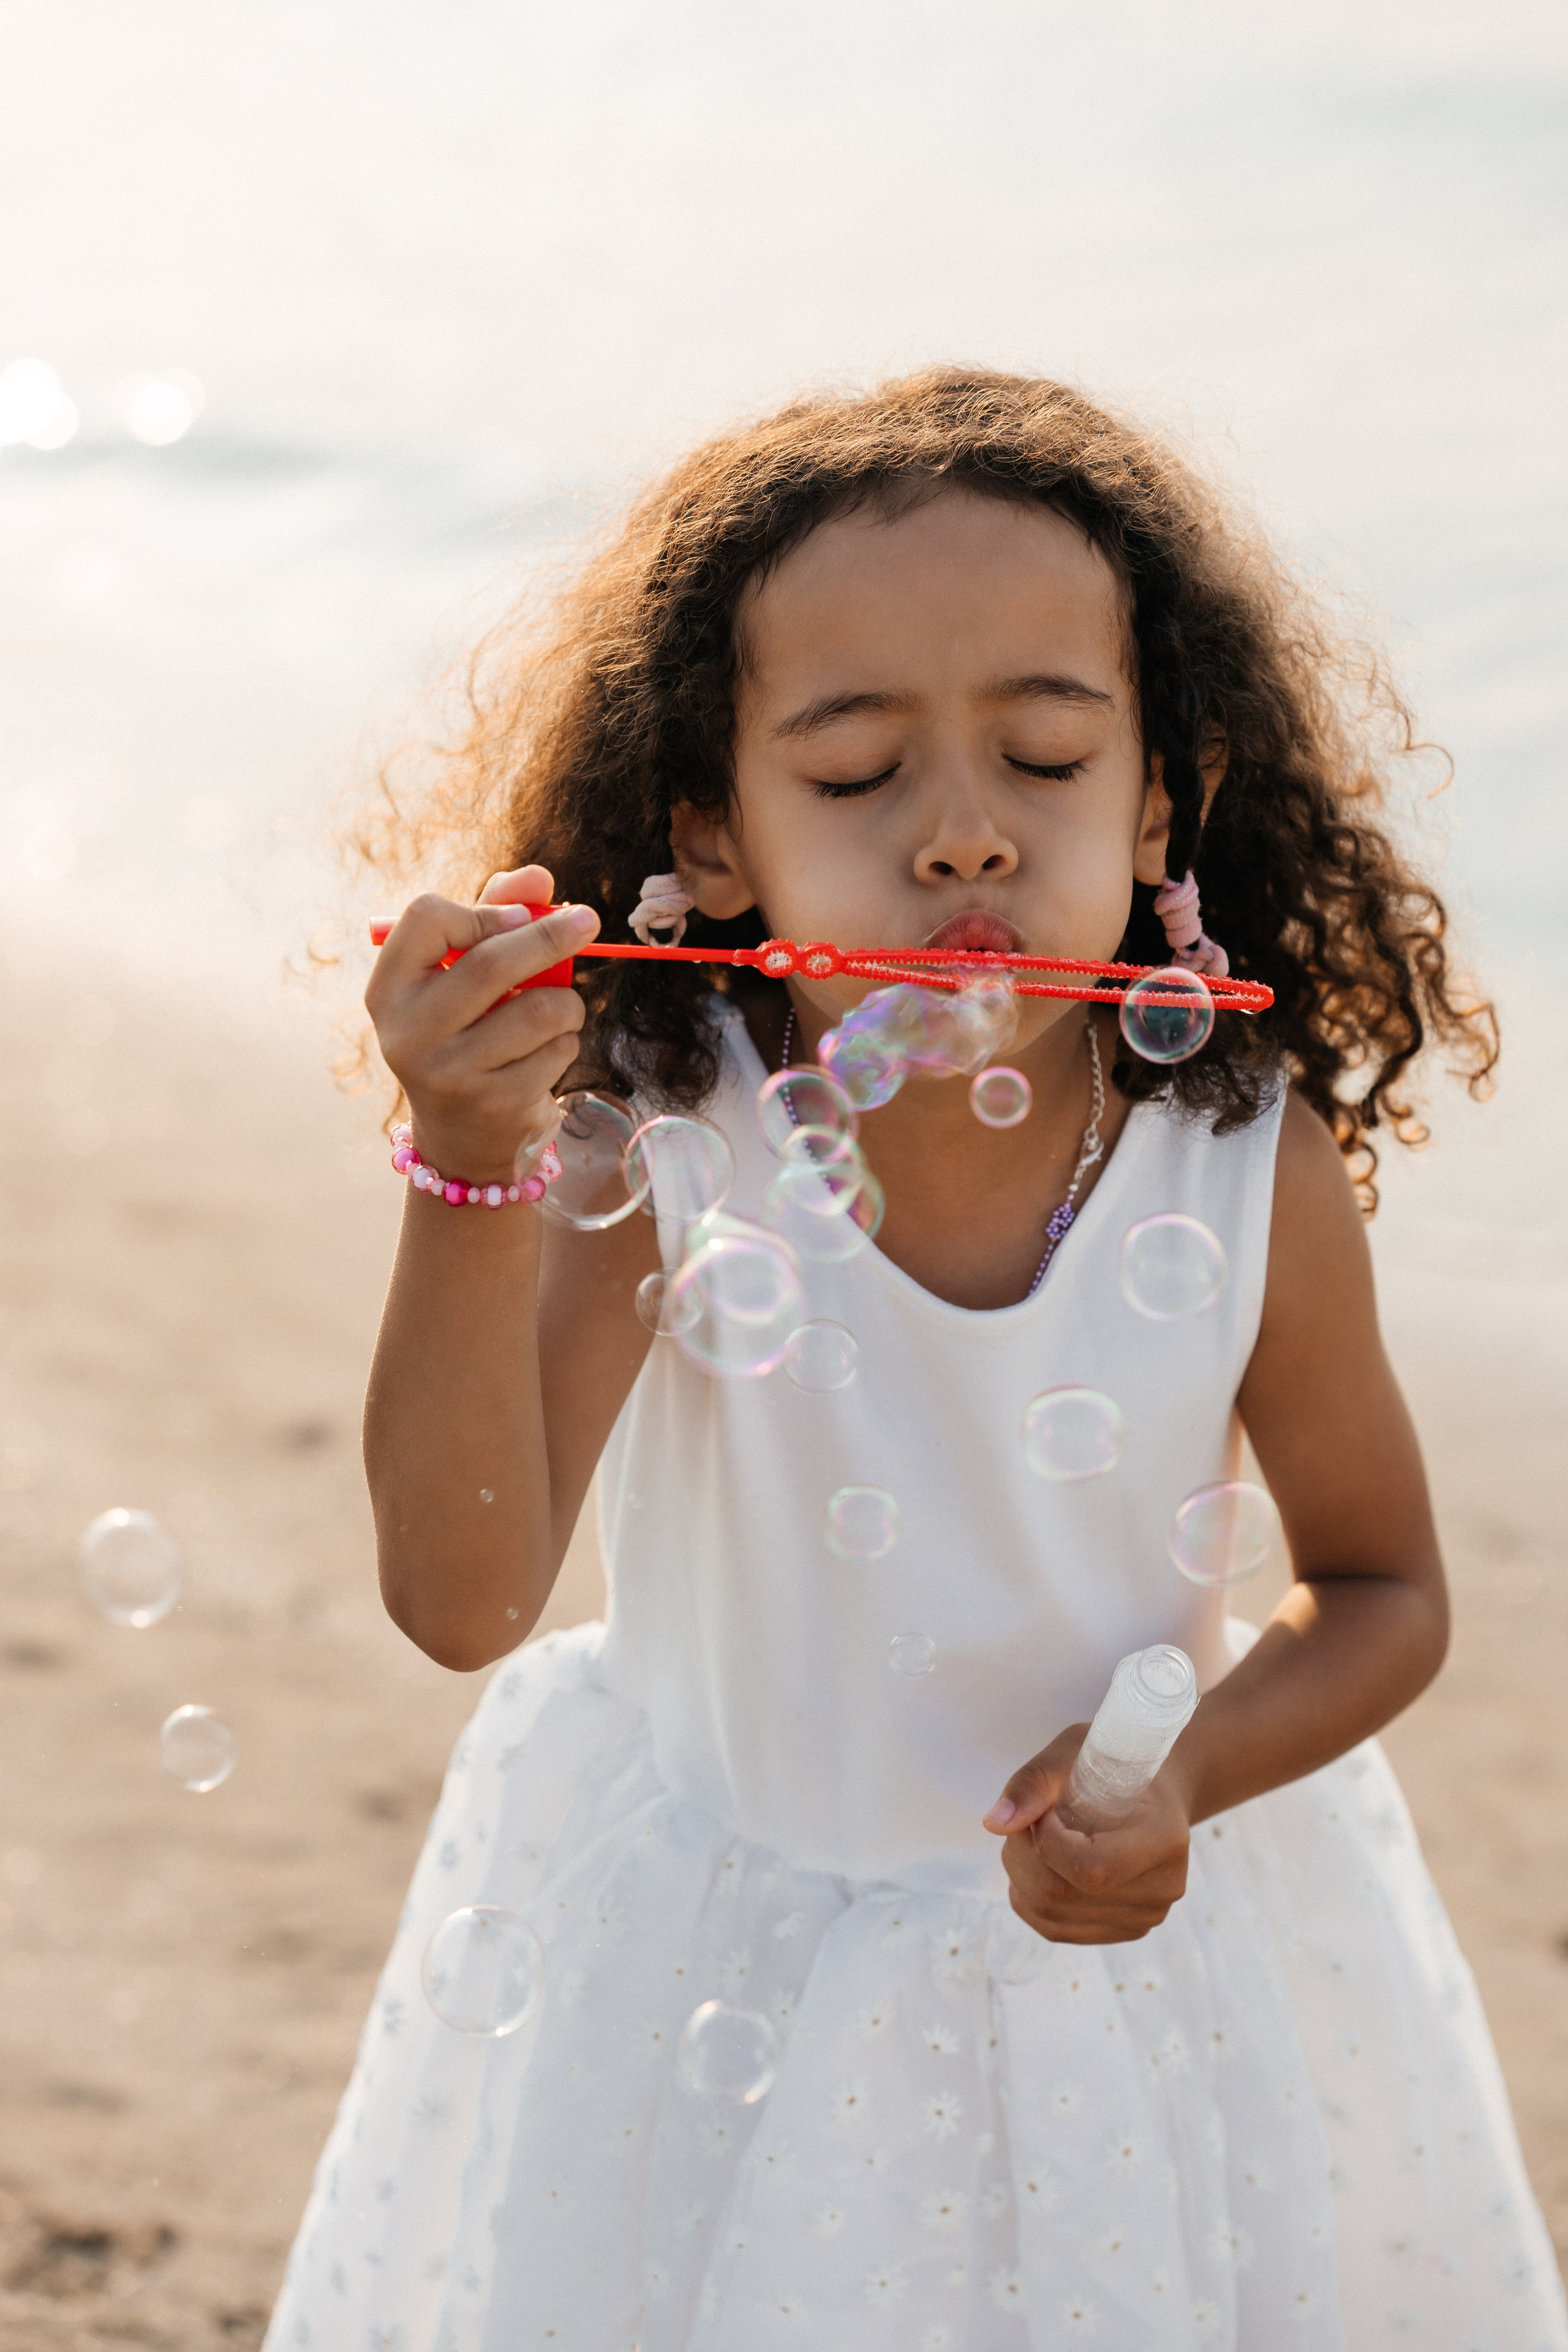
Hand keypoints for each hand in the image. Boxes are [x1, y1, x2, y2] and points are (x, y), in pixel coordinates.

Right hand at [366, 864, 599, 1185]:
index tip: (518, 917)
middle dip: (551, 935)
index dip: (481, 910)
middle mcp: (408, 1033)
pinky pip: (557, 1050)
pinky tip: (547, 1051)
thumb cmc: (465, 1030)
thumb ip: (494, 915)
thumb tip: (539, 876)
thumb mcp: (462, 973)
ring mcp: (449, 1074)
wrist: (462, 1134)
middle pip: (491, 962)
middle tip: (589, 919)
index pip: (425, 918)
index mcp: (389, 989)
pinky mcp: (494, 1104)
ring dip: (566, 1002)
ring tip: (557, 1011)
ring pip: (540, 1009)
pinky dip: (566, 1041)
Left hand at [983, 1725, 1191, 1945]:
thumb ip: (1034, 1782)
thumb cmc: (1112, 1764)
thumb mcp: (1074, 1750)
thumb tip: (994, 1824)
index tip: (1043, 1809)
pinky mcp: (1126, 1930)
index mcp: (1164, 1838)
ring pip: (1051, 1915)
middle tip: (1027, 1820)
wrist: (1152, 1792)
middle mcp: (1164, 1886)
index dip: (1047, 1841)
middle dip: (1023, 1855)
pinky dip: (1029, 1897)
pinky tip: (1036, 1865)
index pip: (1091, 1869)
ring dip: (1021, 1875)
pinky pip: (1055, 1929)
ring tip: (1032, 1838)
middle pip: (1061, 1895)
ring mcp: (1146, 1916)